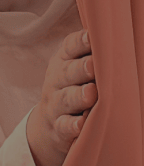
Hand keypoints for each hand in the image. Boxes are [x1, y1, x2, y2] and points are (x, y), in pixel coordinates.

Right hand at [26, 29, 96, 165]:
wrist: (48, 124)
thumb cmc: (71, 88)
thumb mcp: (73, 69)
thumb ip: (89, 55)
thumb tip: (117, 40)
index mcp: (62, 61)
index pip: (69, 47)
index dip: (80, 43)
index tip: (91, 38)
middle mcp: (56, 80)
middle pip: (66, 72)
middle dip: (80, 69)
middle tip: (93, 66)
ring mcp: (55, 104)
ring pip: (66, 99)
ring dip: (77, 96)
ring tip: (90, 94)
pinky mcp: (57, 127)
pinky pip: (63, 126)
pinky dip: (71, 125)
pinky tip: (81, 124)